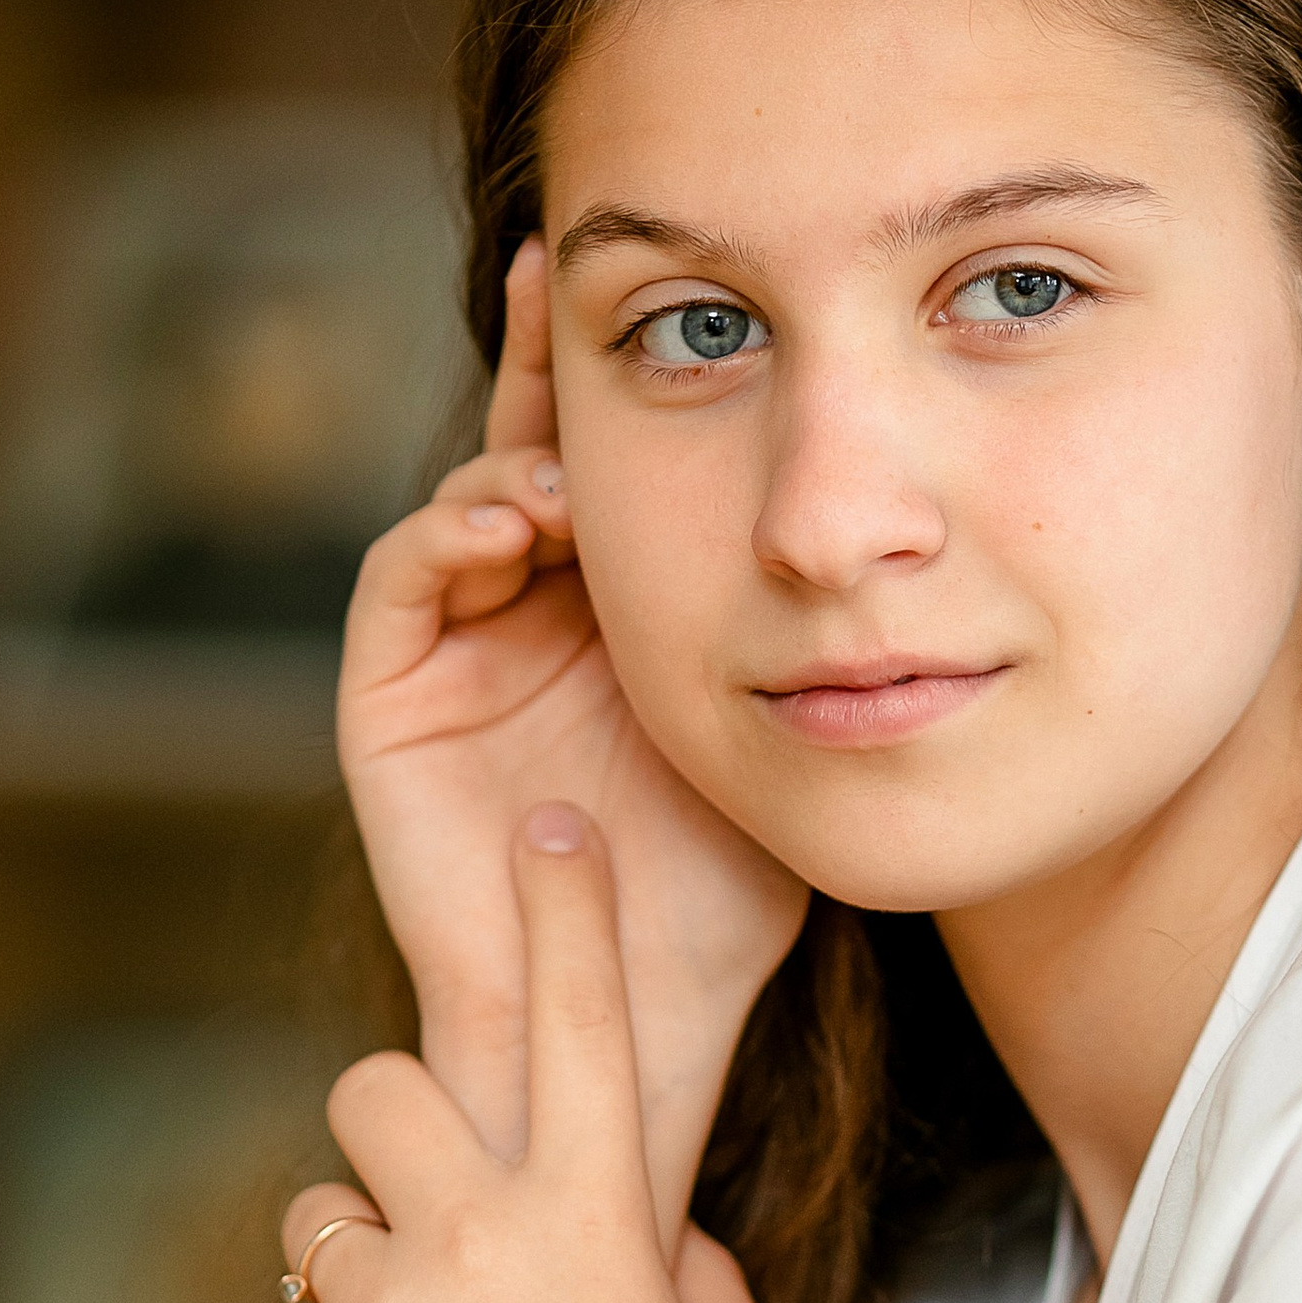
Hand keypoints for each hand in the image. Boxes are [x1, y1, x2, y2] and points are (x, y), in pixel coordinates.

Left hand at [258, 803, 919, 1302]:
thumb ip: (677, 1269)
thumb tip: (632, 1226)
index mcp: (602, 1221)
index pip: (580, 1019)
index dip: (565, 906)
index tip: (550, 822)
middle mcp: (483, 1243)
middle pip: (378, 1087)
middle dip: (393, 1134)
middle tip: (429, 1206)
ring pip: (316, 1218)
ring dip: (356, 1267)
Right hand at [338, 239, 805, 1236]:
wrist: (626, 1025)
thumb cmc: (718, 911)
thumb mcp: (798, 740)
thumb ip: (825, 643)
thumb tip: (913, 535)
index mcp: (623, 611)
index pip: (626, 464)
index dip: (638, 372)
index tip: (669, 280)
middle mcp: (533, 617)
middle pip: (529, 451)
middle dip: (546, 366)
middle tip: (559, 276)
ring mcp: (457, 657)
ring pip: (462, 503)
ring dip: (506, 467)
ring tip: (562, 479)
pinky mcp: (388, 706)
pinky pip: (397, 585)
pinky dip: (439, 534)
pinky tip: (506, 524)